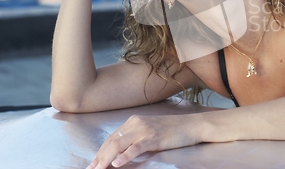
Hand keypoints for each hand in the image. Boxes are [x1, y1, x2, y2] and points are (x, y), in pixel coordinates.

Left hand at [86, 114, 202, 168]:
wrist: (192, 126)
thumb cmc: (173, 130)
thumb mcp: (150, 131)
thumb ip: (135, 138)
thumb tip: (120, 152)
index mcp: (134, 121)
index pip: (112, 137)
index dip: (100, 151)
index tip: (93, 164)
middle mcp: (137, 123)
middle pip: (112, 141)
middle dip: (99, 156)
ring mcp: (145, 129)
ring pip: (119, 143)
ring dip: (106, 158)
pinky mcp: (154, 137)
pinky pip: (136, 147)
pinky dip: (125, 156)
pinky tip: (116, 164)